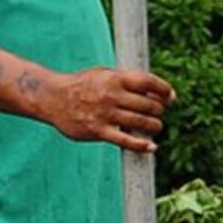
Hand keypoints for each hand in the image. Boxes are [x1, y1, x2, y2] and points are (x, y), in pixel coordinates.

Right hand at [50, 66, 173, 152]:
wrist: (52, 97)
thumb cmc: (83, 85)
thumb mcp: (104, 74)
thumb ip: (127, 80)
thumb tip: (155, 91)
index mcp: (115, 78)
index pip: (149, 82)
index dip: (164, 90)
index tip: (171, 97)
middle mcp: (111, 95)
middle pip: (149, 104)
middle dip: (159, 110)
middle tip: (158, 113)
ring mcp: (105, 114)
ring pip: (141, 123)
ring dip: (154, 126)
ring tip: (155, 127)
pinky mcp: (98, 131)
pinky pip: (125, 141)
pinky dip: (141, 145)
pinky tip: (151, 147)